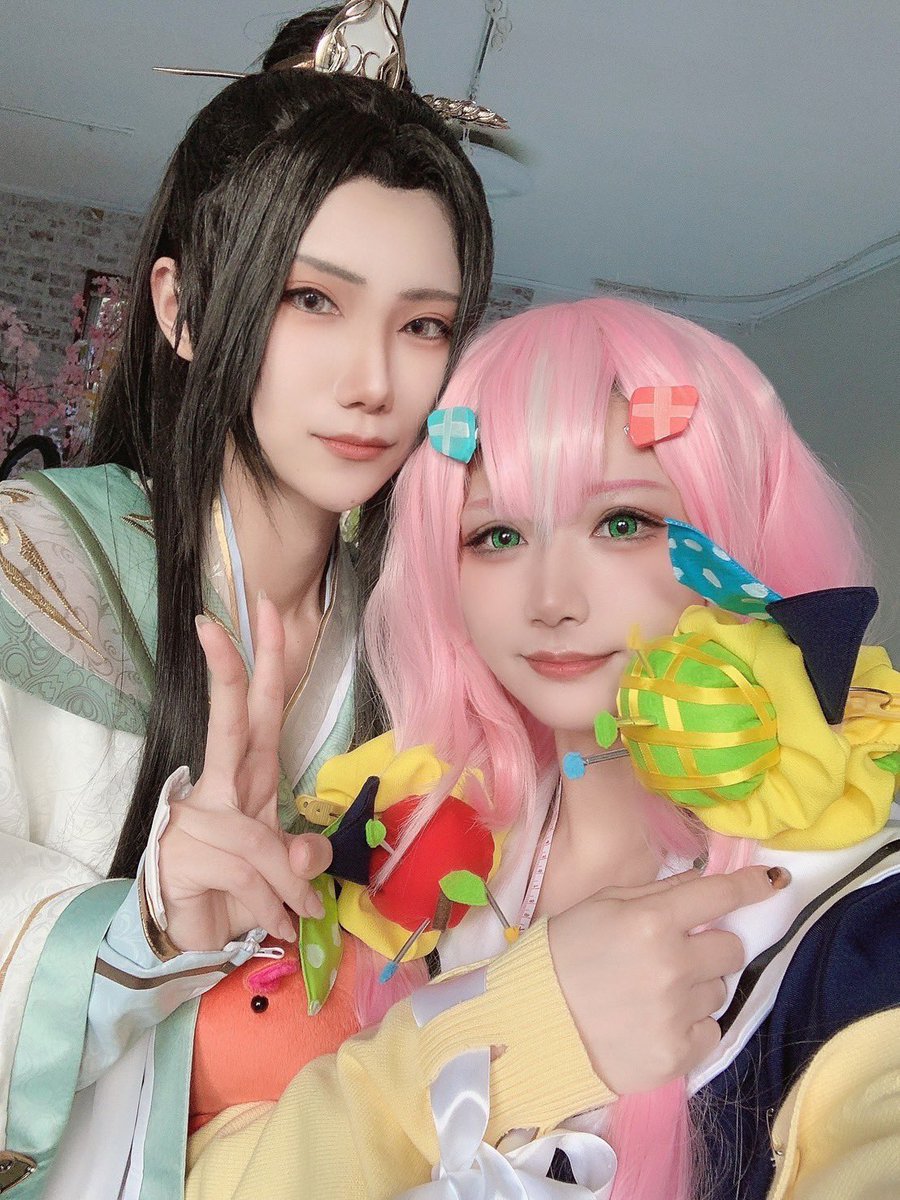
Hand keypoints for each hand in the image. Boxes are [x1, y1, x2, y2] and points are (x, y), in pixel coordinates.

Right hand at [157, 597, 332, 951]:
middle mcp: (222, 785)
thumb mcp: (286, 865)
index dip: (261, 662)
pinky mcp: (186, 854)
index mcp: (249, 775)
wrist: (194, 931)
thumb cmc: (243, 884)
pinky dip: (273, 907)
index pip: (256, 710)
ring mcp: (199, 817)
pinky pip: (251, 877)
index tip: (263, 610)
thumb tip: (305, 855)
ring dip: (289, 886)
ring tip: (298, 915)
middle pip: (235, 717)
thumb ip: (302, 854)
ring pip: (264, 839)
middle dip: (243, 664)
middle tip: (244, 609)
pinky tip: (277, 924)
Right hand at [547, 865, 787, 1093]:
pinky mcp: (678, 1055)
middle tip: (677, 955)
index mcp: (651, 921)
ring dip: (697, 988)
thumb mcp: (602, 905)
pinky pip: (711, 1032)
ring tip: (655, 993)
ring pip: (720, 992)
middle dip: (712, 947)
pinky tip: (658, 1022)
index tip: (771, 881)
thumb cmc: (564, 954)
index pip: (720, 896)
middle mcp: (672, 965)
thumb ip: (657, 893)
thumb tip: (704, 882)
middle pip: (732, 949)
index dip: (752, 885)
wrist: (535, 1023)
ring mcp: (677, 1014)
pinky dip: (692, 1026)